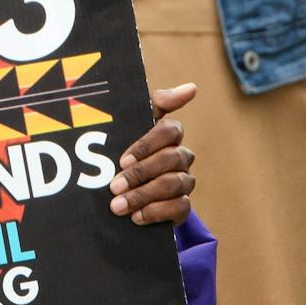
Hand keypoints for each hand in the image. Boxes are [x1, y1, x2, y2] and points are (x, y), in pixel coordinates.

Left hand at [109, 83, 196, 224]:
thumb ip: (156, 103)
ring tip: (117, 205)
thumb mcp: (131, 123)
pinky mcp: (182, 205)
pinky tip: (136, 217)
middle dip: (139, 174)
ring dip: (143, 196)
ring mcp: (184, 180)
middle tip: (113, 187)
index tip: (122, 159)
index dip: (146, 145)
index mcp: (169, 134)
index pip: (170, 131)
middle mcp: (180, 155)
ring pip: (173, 185)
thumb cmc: (125, 145)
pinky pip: (180, 208)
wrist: (122, 188)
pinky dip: (156, 212)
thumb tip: (192, 87)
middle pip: (170, 160)